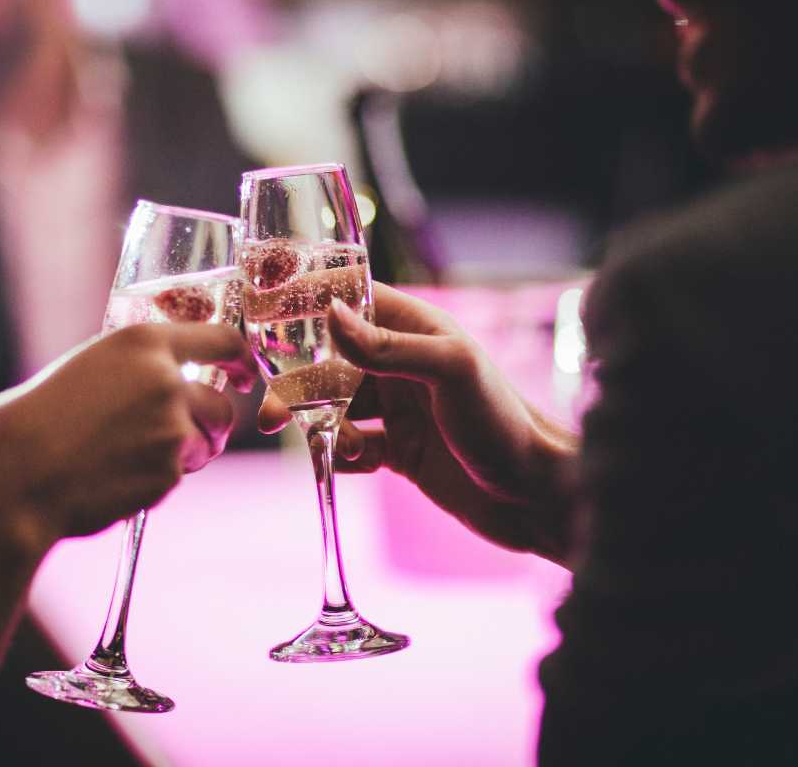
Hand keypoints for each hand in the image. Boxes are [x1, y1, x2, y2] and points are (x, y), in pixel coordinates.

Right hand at [0, 322, 255, 553]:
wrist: (16, 476)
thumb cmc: (35, 421)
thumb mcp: (85, 369)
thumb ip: (132, 371)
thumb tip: (164, 383)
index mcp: (142, 342)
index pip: (221, 340)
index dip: (241, 360)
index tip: (246, 375)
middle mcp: (166, 379)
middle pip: (220, 404)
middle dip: (212, 424)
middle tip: (185, 437)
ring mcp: (172, 427)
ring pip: (204, 443)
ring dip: (186, 453)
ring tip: (134, 459)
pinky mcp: (169, 471)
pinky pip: (177, 475)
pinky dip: (156, 480)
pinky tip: (115, 479)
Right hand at [259, 284, 576, 563]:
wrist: (535, 496)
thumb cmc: (503, 423)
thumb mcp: (449, 371)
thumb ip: (387, 345)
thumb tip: (331, 315)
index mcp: (416, 329)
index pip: (351, 300)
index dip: (308, 303)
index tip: (262, 313)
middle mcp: (403, 364)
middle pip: (330, 361)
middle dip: (297, 384)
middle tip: (270, 413)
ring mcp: (400, 409)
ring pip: (333, 406)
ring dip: (315, 423)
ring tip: (322, 443)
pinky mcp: (399, 452)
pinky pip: (349, 446)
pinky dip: (334, 455)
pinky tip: (340, 463)